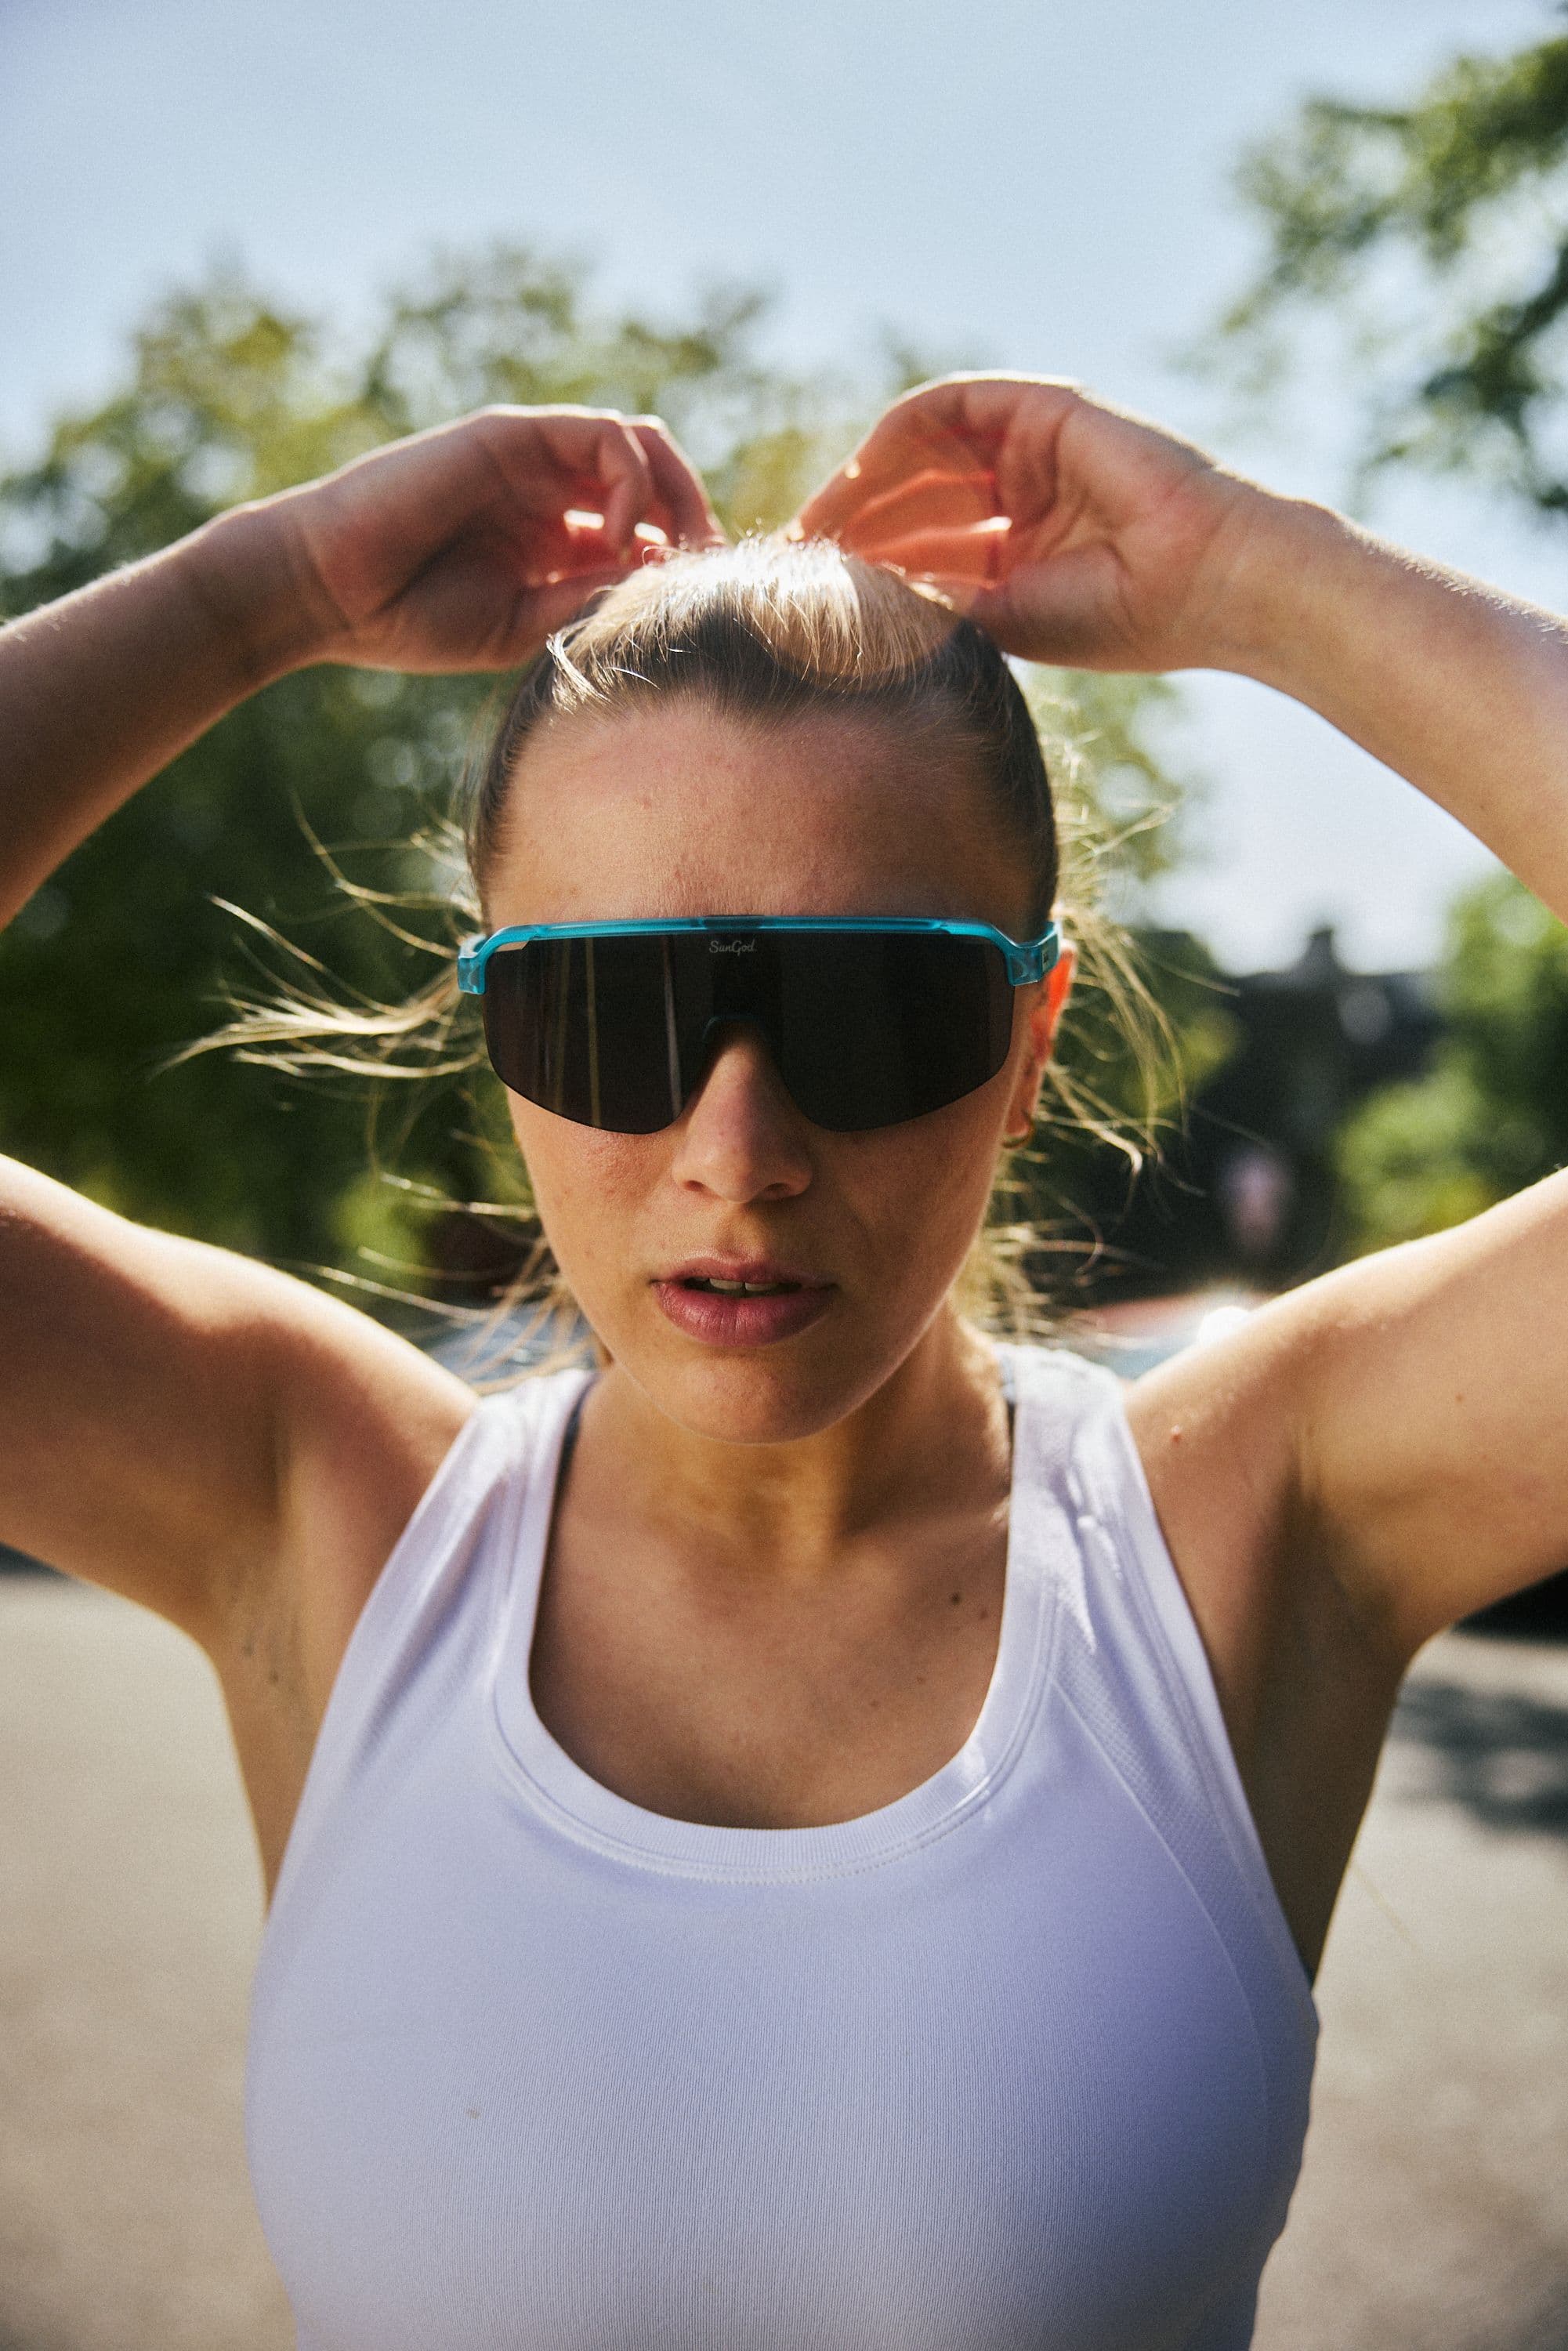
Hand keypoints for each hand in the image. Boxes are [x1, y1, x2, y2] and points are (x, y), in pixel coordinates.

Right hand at [214, 406, 724, 675]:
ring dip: (675, 495)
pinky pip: (602, 435)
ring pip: (640, 446)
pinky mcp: (512, 436)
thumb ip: (591, 599)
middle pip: (657, 479)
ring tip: (667, 554)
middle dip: (695, 520)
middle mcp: (552, 492)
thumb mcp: (523, 625)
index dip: (686, 557)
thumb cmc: (411, 619)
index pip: (649, 526)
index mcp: (556, 539)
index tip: (703, 602)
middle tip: (707, 572)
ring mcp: (533, 459)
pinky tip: (615, 539)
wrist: (330, 593)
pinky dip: (629, 482)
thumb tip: (671, 581)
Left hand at [791, 374, 1267, 673]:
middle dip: (850, 531)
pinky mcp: (1041, 409)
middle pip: (912, 503)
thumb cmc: (1122, 620)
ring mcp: (1031, 452)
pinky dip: (894, 439)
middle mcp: (1022, 501)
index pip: (922, 550)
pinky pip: (947, 409)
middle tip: (790, 564)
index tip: (804, 598)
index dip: (863, 569)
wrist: (1207, 582)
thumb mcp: (1004, 623)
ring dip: (861, 491)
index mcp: (1020, 558)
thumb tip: (844, 610)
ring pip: (920, 457)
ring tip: (813, 532)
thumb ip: (932, 605)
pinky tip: (855, 480)